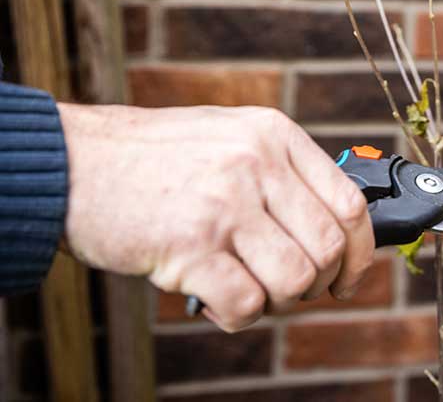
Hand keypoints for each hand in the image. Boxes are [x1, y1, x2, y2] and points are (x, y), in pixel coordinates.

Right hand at [57, 103, 373, 331]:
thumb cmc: (156, 159)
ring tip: (246, 288)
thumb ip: (281, 173)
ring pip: (295, 279)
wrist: (74, 162)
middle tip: (289, 288)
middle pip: (329, 247)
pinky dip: (238, 315)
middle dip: (319, 283)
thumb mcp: (231, 138)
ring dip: (277, 300)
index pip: (350, 204)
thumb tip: (336, 230)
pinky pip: (247, 303)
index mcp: (275, 135)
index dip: (360, 253)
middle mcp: (256, 164)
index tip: (348, 277)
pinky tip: (213, 299)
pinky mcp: (189, 245)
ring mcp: (224, 204)